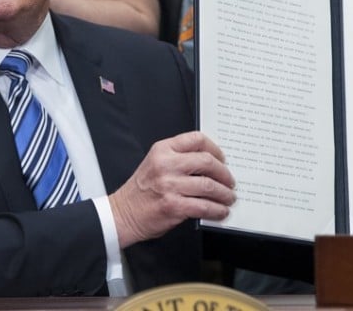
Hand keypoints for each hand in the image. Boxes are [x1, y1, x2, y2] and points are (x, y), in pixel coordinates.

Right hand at [109, 130, 234, 248]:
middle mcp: (166, 165)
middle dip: (224, 173)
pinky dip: (217, 210)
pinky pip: (204, 206)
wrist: (122, 213)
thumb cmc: (140, 191)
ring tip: (228, 198)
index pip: (196, 139)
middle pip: (207, 161)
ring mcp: (169, 185)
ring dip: (224, 194)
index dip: (215, 148)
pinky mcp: (173, 206)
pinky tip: (220, 211)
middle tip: (230, 181)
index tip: (222, 158)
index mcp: (162, 150)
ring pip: (209, 185)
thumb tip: (210, 164)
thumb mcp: (154, 163)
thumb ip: (178, 159)